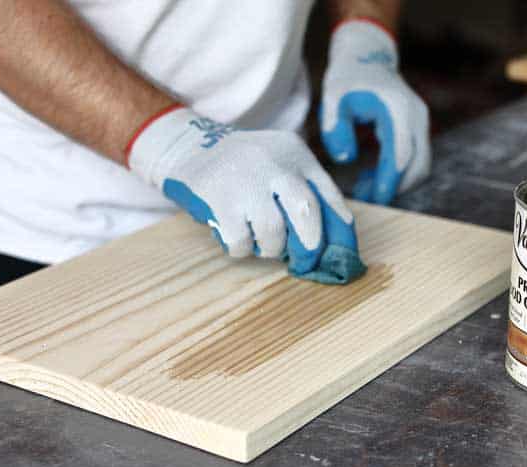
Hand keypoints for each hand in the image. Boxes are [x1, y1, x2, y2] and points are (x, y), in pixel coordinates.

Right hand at [128, 106, 358, 277]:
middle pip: (306, 210)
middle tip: (306, 259)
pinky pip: (241, 242)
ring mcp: (245, 181)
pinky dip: (242, 249)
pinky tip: (238, 239)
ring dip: (271, 248)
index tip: (336, 250)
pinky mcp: (219, 200)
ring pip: (273, 232)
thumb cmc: (245, 168)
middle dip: (310, 243)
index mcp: (295, 152)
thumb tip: (336, 235)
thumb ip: (306, 189)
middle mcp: (273, 162)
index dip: (337, 229)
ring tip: (263, 243)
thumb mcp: (279, 162)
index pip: (328, 194)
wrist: (189, 147)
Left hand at [320, 19, 430, 204]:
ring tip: (364, 187)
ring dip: (396, 183)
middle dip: (395, 187)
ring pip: (420, 166)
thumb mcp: (332, 98)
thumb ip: (335, 128)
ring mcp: (421, 124)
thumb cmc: (348, 78)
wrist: (367, 57)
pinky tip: (371, 176)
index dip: (390, 180)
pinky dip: (397, 174)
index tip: (375, 199)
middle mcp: (417, 117)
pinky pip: (414, 160)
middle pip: (418, 165)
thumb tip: (346, 159)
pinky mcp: (417, 131)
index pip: (401, 153)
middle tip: (366, 199)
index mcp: (398, 109)